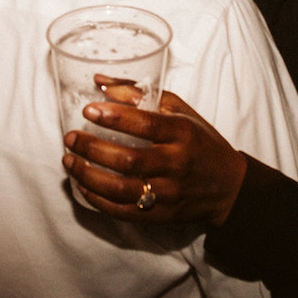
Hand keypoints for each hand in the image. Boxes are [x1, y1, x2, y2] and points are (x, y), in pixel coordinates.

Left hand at [62, 91, 246, 226]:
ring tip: (69, 162)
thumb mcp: (180, 111)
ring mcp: (169, 193)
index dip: (115, 117)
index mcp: (184, 133)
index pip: (146, 125)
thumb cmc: (200, 142)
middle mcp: (177, 164)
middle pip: (129, 160)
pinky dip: (98, 200)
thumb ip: (140, 94)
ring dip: (89, 176)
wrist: (228, 186)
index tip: (89, 110)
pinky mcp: (161, 215)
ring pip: (122, 189)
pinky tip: (83, 186)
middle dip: (93, 149)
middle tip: (71, 138)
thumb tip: (100, 82)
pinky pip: (124, 211)